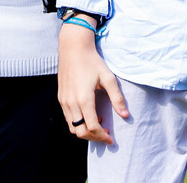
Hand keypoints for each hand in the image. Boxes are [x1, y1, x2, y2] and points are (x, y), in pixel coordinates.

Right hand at [57, 21, 128, 143]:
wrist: (73, 48)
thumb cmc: (92, 61)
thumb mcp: (108, 78)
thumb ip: (117, 98)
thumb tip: (125, 115)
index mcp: (84, 99)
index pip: (92, 127)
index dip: (102, 136)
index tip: (111, 139)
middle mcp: (71, 102)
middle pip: (80, 132)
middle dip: (94, 138)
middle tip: (106, 135)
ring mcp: (64, 101)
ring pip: (72, 127)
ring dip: (85, 131)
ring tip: (99, 124)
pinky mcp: (61, 97)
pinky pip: (68, 118)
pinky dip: (78, 123)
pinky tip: (89, 114)